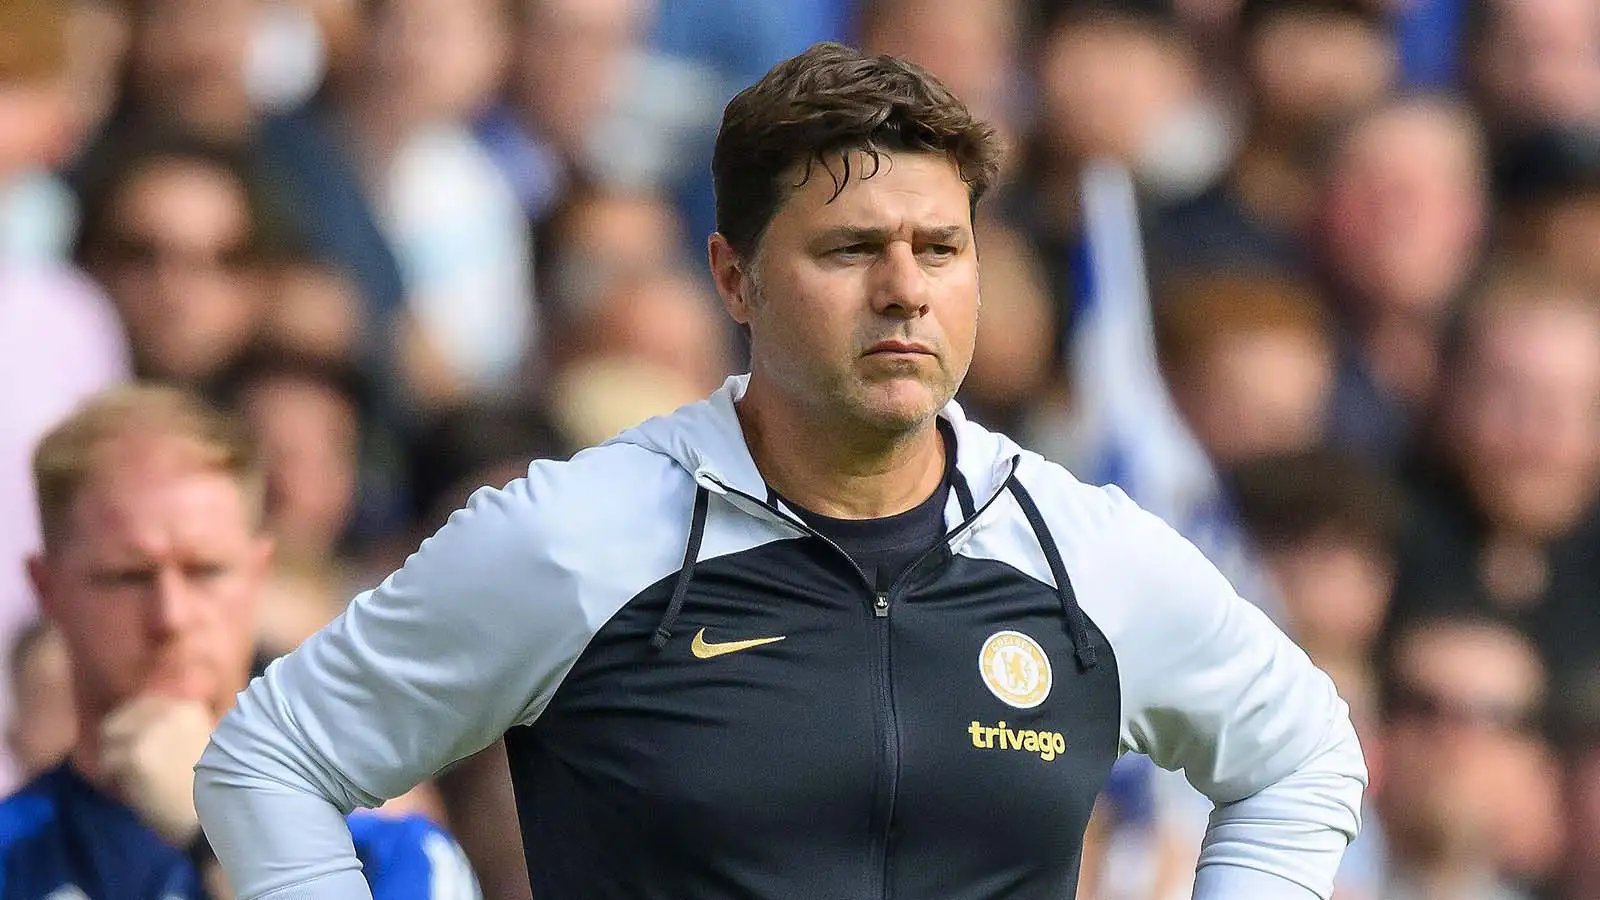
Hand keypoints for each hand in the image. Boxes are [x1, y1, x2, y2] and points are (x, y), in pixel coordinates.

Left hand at [100, 696, 216, 846]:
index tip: (136, 746)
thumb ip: (173, 729)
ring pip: (109, 736)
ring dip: (112, 756)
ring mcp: (151, 731)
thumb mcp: (199, 744)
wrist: (216, 816)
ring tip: (124, 776)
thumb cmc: (209, 786)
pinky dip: (110, 776)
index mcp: (188, 706)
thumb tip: (139, 727)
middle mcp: (170, 710)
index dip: (134, 725)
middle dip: (119, 738)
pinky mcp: (136, 755)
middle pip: (121, 716)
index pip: (143, 704)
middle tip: (124, 763)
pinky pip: (106, 761)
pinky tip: (125, 789)